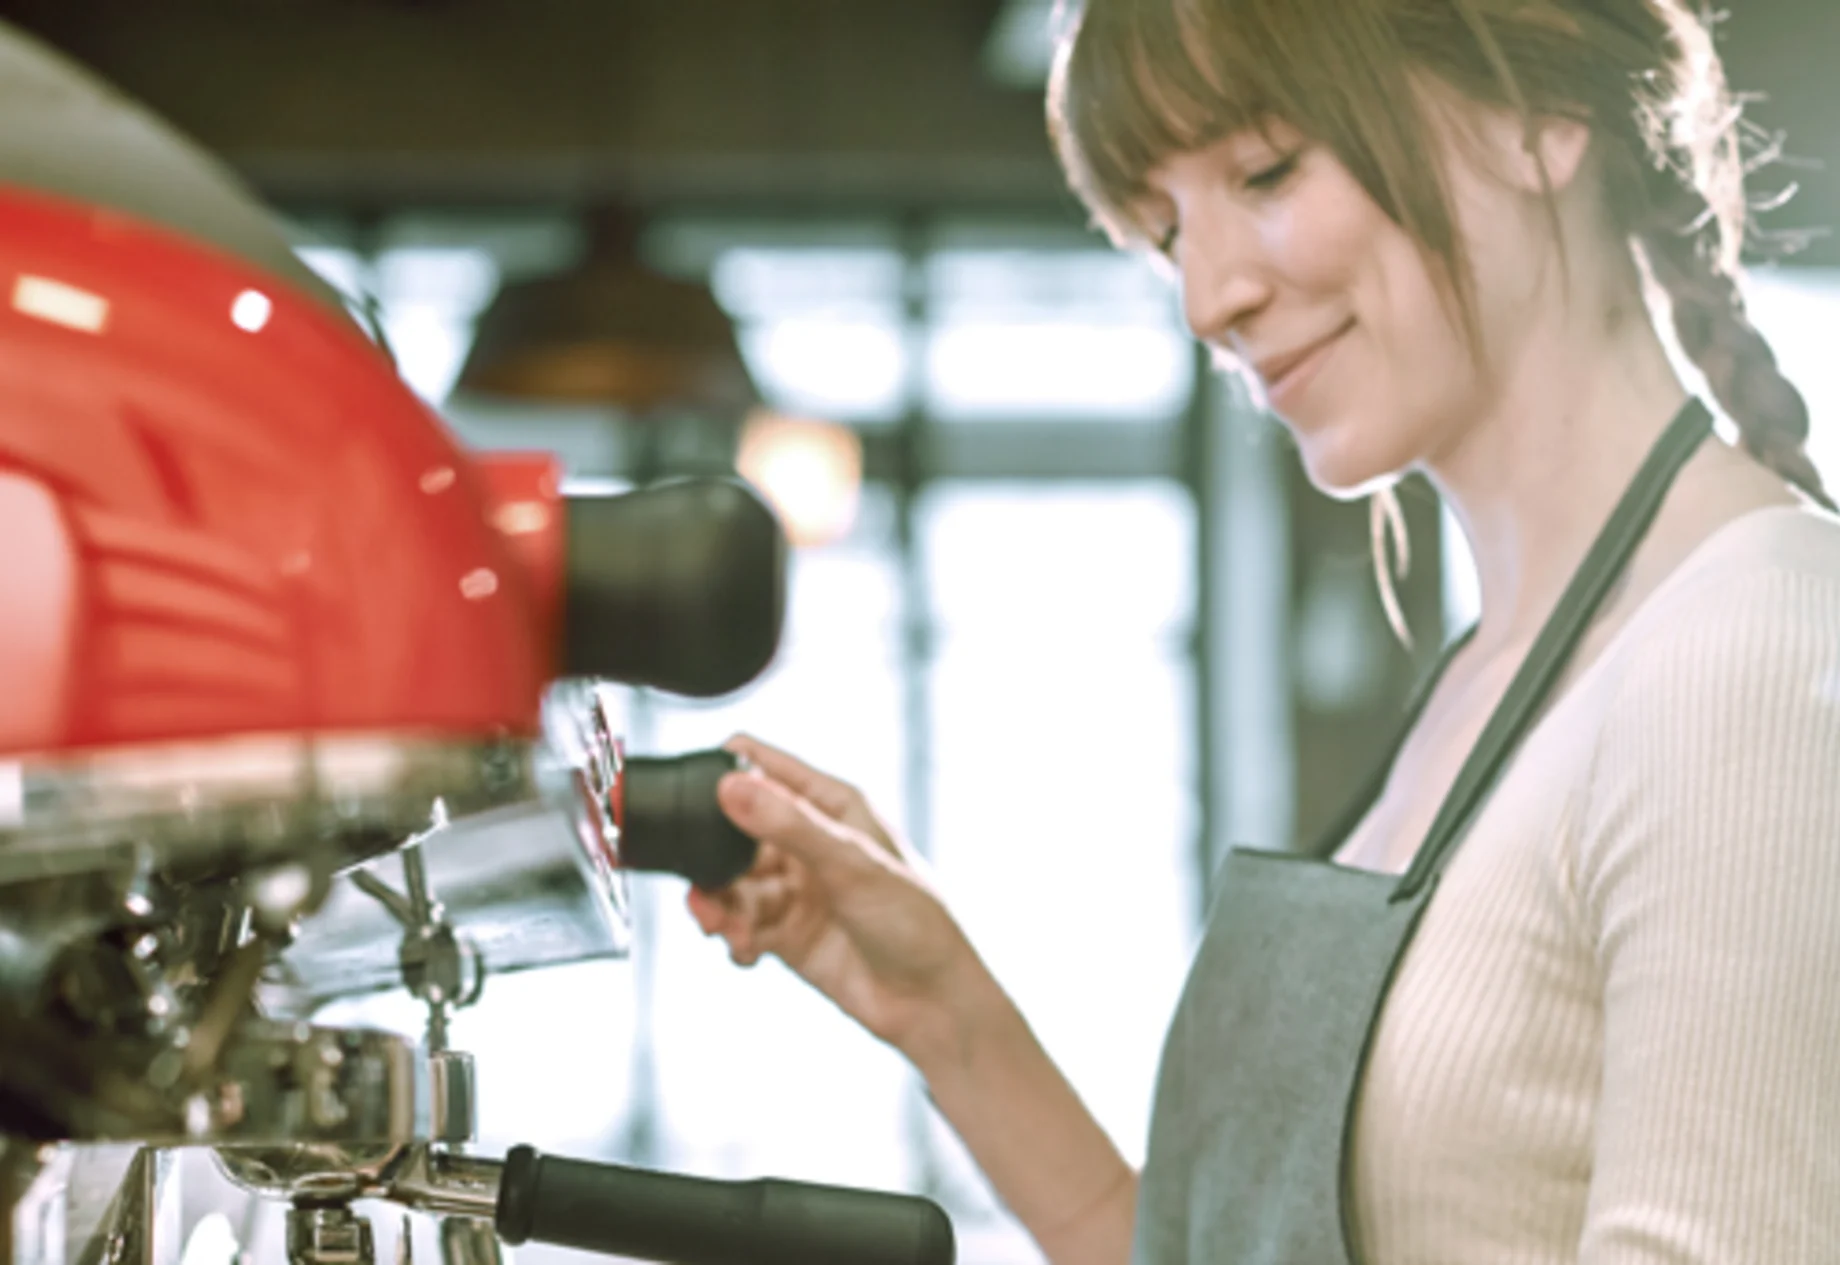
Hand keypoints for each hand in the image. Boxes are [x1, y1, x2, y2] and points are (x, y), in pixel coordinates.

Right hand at [688, 734, 988, 1059]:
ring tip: (721, 929)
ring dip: (720, 906)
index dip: (724, 772)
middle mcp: (809, 842)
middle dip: (710, 859)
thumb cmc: (912, 919)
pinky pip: (741, 925)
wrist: (931, 1002)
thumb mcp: (849, 864)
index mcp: (831, 805)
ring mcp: (796, 888)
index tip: (687, 795)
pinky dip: (735, 937)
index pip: (764, 766)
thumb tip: (728, 787)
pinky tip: (746, 953)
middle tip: (702, 888)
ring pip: (732, 884)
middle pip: (734, 833)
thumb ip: (787, 825)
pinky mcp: (787, 933)